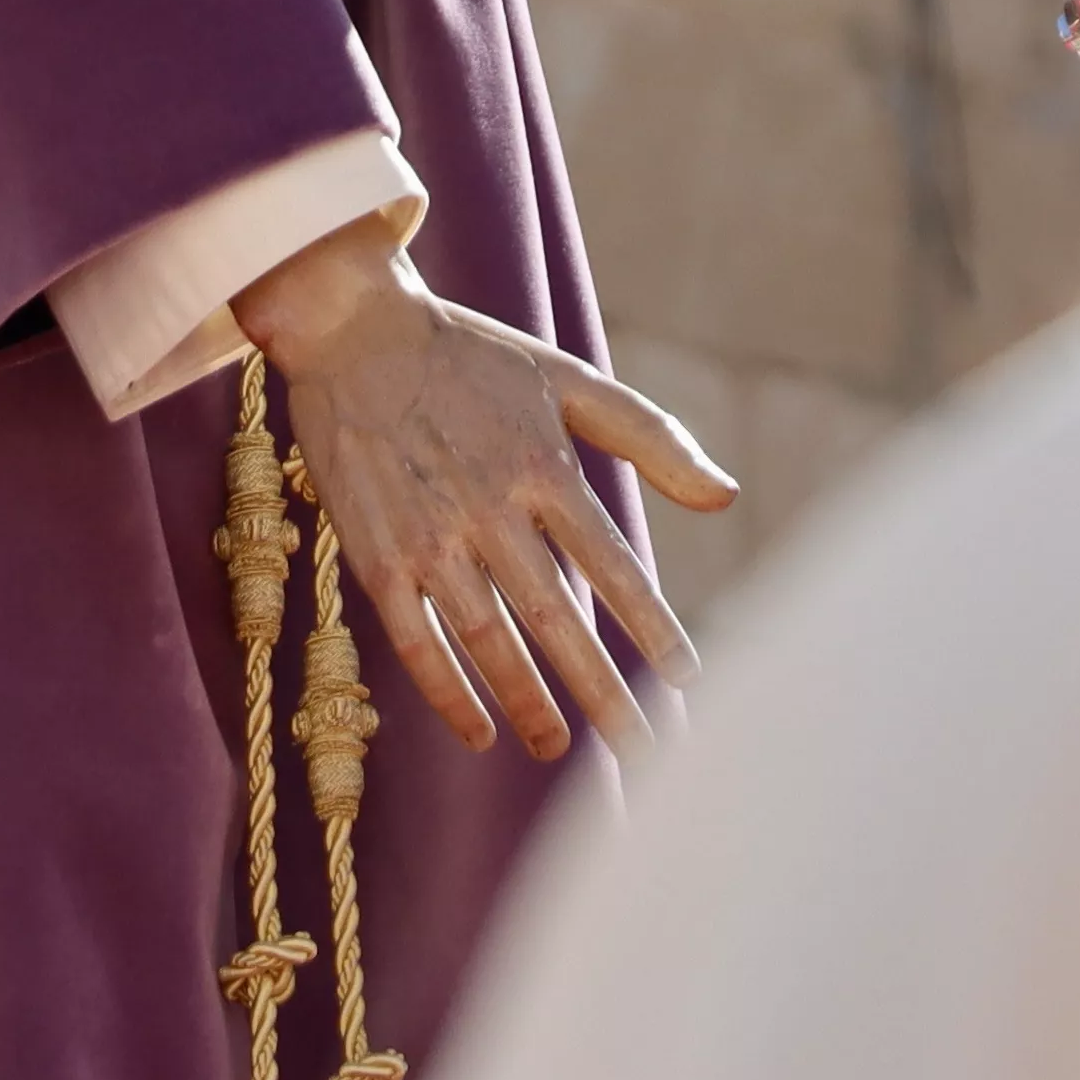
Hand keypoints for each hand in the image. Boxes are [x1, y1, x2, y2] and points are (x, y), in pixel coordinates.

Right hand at [236, 211, 737, 762]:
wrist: (351, 330)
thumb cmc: (473, 359)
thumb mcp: (568, 380)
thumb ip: (652, 437)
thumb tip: (728, 496)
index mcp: (543, 464)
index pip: (613, 563)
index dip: (652, 625)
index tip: (687, 677)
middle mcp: (489, 505)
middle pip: (558, 617)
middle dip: (603, 691)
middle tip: (643, 749)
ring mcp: (428, 535)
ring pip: (489, 640)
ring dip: (528, 702)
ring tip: (561, 748)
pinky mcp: (376, 556)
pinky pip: (417, 641)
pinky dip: (449, 693)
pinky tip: (480, 731)